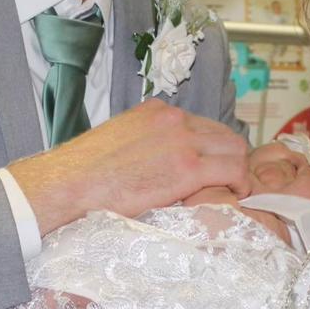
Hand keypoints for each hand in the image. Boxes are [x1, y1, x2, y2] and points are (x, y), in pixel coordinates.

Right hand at [7, 99, 249, 234]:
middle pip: (225, 134)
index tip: (214, 168)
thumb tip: (158, 163)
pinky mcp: (188, 167)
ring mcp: (183, 140)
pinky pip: (233, 170)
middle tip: (229, 183)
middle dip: (231, 158)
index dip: (214, 148)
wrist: (69, 184)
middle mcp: (174, 118)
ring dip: (238, 171)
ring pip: (235, 149)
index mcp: (157, 111)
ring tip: (234, 192)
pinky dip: (240, 183)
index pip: (203, 125)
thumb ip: (146, 144)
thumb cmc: (85, 173)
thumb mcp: (120, 141)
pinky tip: (235, 196)